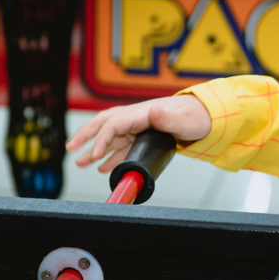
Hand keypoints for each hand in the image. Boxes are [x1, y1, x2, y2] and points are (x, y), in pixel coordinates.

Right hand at [66, 95, 211, 172]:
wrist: (207, 116)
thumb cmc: (197, 116)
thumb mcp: (185, 119)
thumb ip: (168, 118)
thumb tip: (153, 111)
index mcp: (143, 113)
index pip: (115, 124)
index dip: (102, 139)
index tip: (94, 154)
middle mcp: (136, 118)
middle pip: (105, 125)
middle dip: (86, 136)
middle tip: (71, 149)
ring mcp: (138, 127)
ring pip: (110, 138)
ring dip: (94, 150)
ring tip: (79, 163)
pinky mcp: (142, 136)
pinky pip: (121, 147)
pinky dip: (110, 157)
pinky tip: (102, 168)